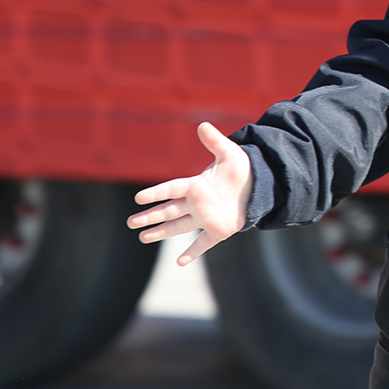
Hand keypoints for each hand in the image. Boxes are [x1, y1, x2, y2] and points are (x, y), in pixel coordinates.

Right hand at [127, 121, 252, 265]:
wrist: (257, 186)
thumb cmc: (240, 170)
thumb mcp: (230, 154)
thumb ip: (215, 142)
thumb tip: (203, 125)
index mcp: (196, 185)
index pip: (172, 189)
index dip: (156, 193)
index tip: (139, 198)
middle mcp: (196, 203)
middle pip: (169, 210)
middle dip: (150, 217)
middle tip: (130, 222)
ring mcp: (205, 218)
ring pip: (178, 227)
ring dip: (161, 232)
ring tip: (142, 237)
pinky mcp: (218, 231)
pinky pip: (203, 244)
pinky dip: (192, 253)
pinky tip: (179, 262)